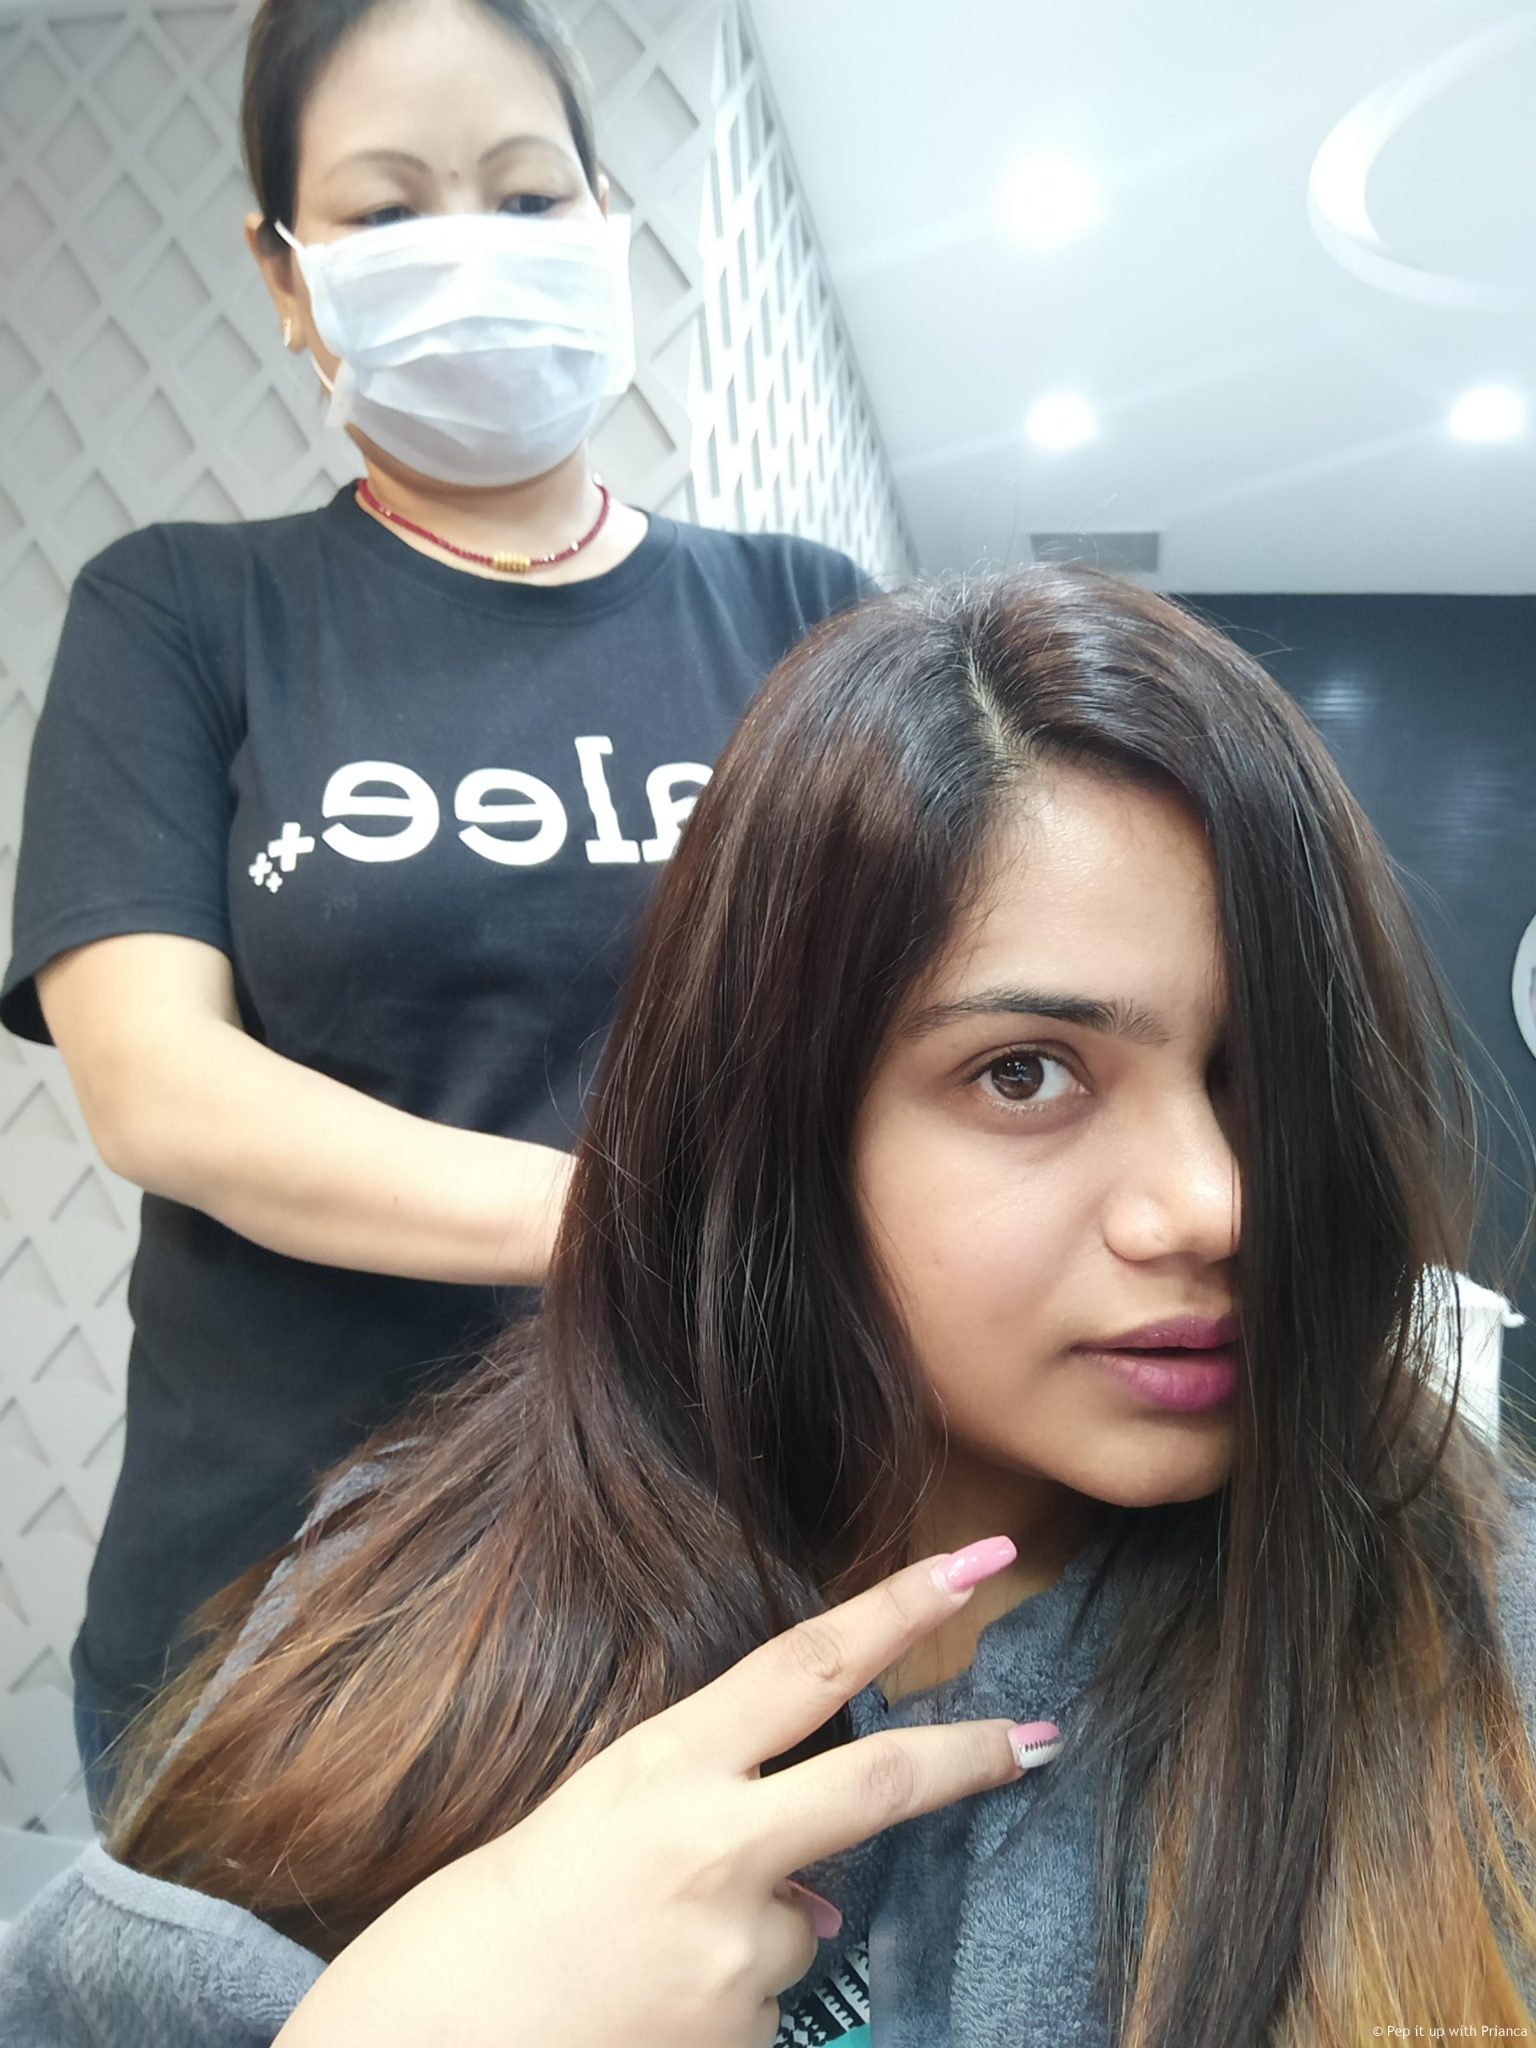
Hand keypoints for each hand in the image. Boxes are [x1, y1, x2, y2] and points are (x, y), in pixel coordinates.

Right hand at [274, 1538, 1057, 2046]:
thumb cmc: (483, 1934)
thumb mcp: (588, 1835)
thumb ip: (705, 1831)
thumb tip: (816, 1901)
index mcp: (657, 1769)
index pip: (802, 1666)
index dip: (896, 1607)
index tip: (975, 1561)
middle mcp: (709, 1848)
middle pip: (875, 1781)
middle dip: (971, 1755)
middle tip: (1043, 1736)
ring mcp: (731, 1954)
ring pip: (798, 1928)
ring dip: (747, 1940)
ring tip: (640, 1963)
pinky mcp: (740, 2041)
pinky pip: (765, 2012)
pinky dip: (724, 2009)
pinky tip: (644, 2014)